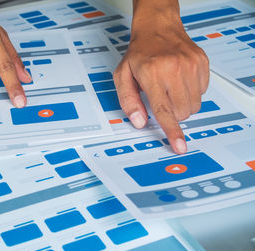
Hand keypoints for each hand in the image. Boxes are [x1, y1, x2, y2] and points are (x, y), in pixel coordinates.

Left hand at [113, 0, 208, 153]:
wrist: (157, 29)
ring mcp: (191, 65)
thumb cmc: (139, 54)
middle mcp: (174, 68)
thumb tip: (139, 121)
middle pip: (181, 112)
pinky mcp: (202, 63)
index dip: (172, 131)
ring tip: (169, 88)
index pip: (163, 110)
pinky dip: (191, 92)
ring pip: (194, 105)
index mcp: (152, 73)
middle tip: (161, 98)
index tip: (180, 146)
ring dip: (182, 104)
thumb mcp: (122, 76)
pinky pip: (202, 92)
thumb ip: (128, 100)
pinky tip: (179, 80)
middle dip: (171, 113)